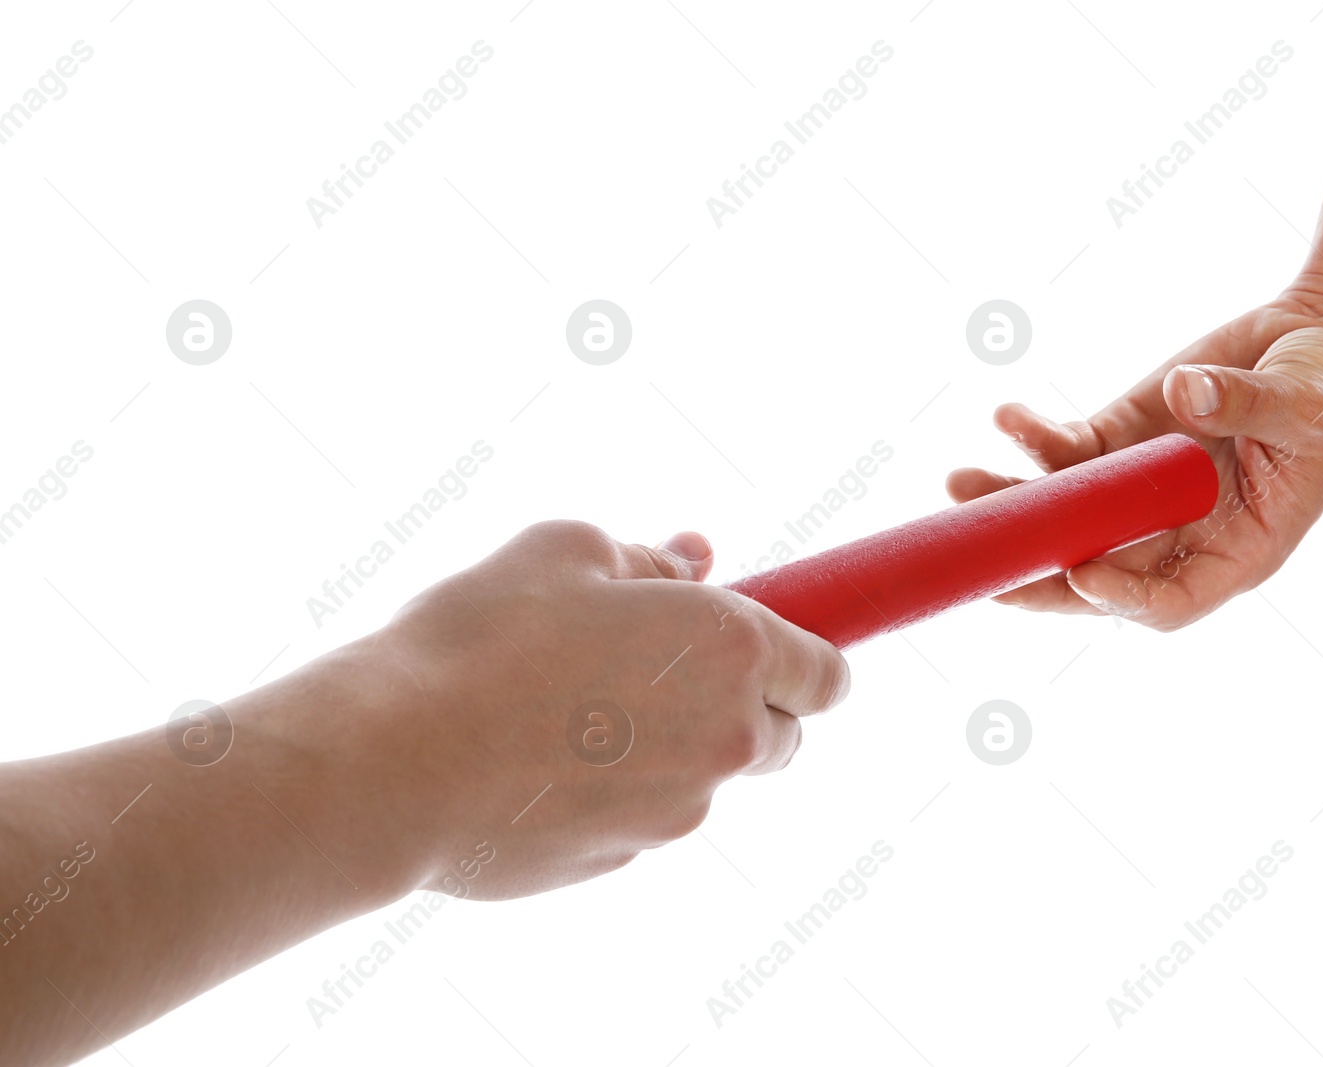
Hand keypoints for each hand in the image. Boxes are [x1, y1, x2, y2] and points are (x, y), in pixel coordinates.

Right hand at [288, 520, 850, 900]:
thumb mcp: (565, 552)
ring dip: (667, 744)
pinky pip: (640, 814)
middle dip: (740, 703)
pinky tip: (536, 758)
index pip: (829, 674)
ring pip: (702, 776)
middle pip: (779, 735)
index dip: (805, 654)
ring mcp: (676, 813)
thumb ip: (649, 559)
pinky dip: (613, 788)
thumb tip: (695, 560)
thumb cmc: (481, 639)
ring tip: (567, 704)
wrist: (393, 763)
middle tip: (656, 665)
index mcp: (731, 653)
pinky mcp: (621, 860)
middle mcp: (725, 743)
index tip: (769, 642)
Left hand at [946, 285, 1322, 629]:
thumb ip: (1247, 404)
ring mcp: (1141, 490)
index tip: (1081, 571)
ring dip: (1011, 505)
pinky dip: (1034, 439)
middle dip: (1035, 572)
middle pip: (1095, 573)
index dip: (1121, 595)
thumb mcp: (1309, 400)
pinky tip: (1008, 415)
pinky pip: (1066, 453)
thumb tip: (1187, 396)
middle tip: (980, 564)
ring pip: (1064, 517)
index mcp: (1237, 552)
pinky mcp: (1120, 442)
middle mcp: (1178, 533)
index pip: (1167, 600)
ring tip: (960, 484)